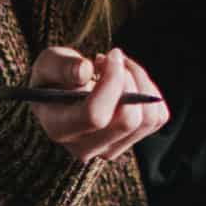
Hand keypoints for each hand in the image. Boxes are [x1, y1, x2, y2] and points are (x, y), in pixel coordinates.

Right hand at [25, 45, 169, 163]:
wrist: (61, 94)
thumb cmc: (53, 78)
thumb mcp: (47, 64)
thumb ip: (60, 65)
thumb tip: (85, 71)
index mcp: (60, 129)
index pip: (95, 116)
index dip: (111, 82)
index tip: (109, 56)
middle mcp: (85, 147)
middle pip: (127, 120)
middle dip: (128, 79)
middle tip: (112, 58)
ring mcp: (110, 148)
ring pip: (147, 119)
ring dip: (140, 82)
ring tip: (119, 66)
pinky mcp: (130, 141)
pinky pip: (157, 117)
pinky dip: (149, 91)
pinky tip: (128, 81)